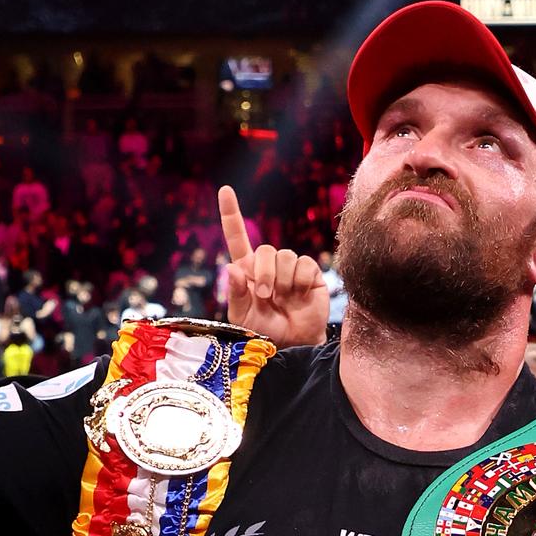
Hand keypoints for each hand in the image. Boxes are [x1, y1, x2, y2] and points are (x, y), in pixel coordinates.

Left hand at [219, 186, 327, 347]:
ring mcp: (290, 269)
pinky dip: (300, 280)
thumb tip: (231, 268)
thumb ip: (236, 293)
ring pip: (285, 256)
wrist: (294, 345)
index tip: (224, 190)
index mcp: (247, 271)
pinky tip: (299, 295)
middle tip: (265, 295)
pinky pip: (304, 264)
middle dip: (263, 273)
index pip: (238, 237)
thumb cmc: (265, 332)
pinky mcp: (310, 274)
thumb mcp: (243, 316)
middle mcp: (268, 266)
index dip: (231, 214)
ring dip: (281, 279)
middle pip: (265, 250)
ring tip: (283, 298)